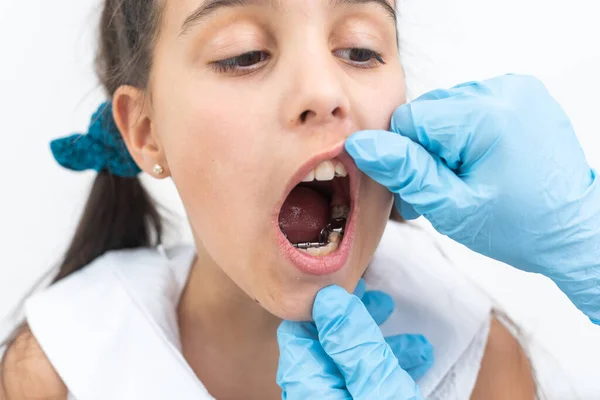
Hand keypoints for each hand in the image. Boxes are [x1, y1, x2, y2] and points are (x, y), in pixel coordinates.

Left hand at [277, 281, 431, 398]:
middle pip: (327, 342)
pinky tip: (418, 354)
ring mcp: (338, 399)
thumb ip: (353, 344)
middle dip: (355, 315)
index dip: (319, 303)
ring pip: (352, 360)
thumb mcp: (377, 385)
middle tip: (376, 296)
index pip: (297, 332)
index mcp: (310, 385)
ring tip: (396, 315)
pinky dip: (392, 365)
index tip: (343, 282)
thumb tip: (328, 298)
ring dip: (379, 337)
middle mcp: (317, 391)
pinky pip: (369, 381)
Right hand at [345, 74, 599, 321]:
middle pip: (427, 114)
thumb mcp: (452, 207)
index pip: (409, 120)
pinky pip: (468, 108)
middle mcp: (503, 90)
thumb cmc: (520, 226)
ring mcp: (515, 89)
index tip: (424, 189)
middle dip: (426, 153)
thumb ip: (406, 171)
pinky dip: (464, 136)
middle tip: (445, 191)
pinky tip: (478, 163)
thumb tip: (361, 144)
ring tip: (463, 179)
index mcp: (486, 115)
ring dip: (443, 145)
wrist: (573, 230)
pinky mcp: (521, 95)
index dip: (407, 158)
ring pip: (444, 111)